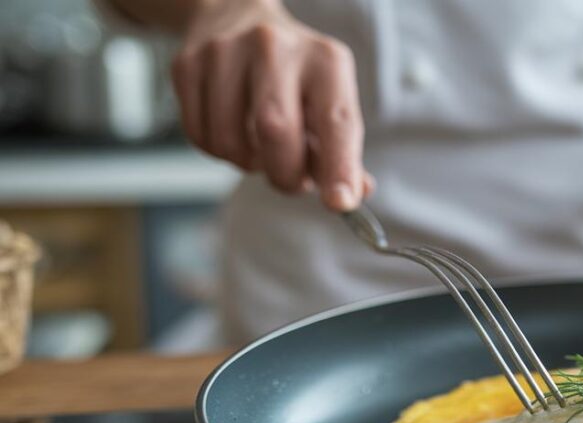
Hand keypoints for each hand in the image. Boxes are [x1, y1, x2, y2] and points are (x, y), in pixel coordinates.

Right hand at [171, 0, 372, 210]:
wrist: (237, 15)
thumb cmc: (295, 75)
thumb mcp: (329, 99)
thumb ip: (342, 150)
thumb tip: (353, 193)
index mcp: (325, 60)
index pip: (336, 121)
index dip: (339, 166)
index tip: (340, 203)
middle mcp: (276, 48)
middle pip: (275, 130)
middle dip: (284, 173)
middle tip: (291, 181)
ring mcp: (226, 51)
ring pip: (230, 140)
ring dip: (247, 165)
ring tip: (261, 151)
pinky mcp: (187, 63)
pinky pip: (200, 135)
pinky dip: (220, 152)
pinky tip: (234, 134)